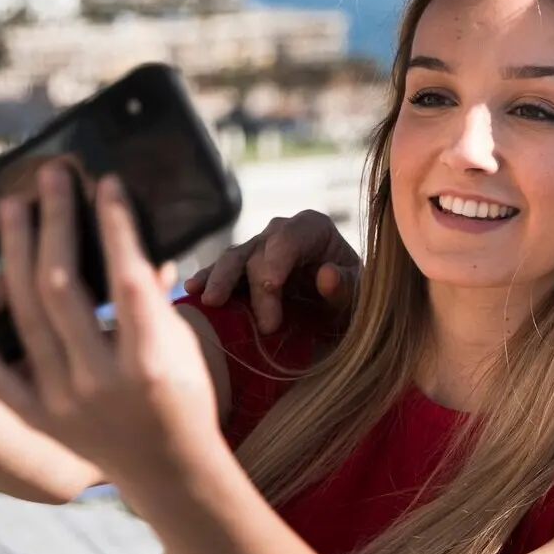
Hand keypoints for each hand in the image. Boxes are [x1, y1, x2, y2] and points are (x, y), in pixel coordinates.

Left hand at [0, 162, 225, 486]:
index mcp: (151, 360)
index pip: (126, 278)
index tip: (105, 182)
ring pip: (25, 316)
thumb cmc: (184, 395)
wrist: (167, 470)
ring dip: (16, 254)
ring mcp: (63, 400)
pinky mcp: (35, 414)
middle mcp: (102, 380)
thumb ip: (156, 295)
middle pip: (64, 288)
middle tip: (51, 177)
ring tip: (11, 207)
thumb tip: (133, 235)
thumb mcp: (184, 342)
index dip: (114, 226)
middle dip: (56, 223)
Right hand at [185, 210, 359, 333]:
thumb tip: (326, 275)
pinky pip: (220, 272)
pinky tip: (192, 291)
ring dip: (220, 279)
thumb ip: (347, 286)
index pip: (289, 238)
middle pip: (259, 252)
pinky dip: (207, 280)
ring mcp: (257, 249)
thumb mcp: (360, 296)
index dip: (278, 260)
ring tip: (210, 300)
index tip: (272, 287)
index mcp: (313, 228)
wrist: (338, 311)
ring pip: (234, 258)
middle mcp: (281, 232)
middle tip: (266, 325)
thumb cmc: (353, 297)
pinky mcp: (241, 270)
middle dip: (258, 287)